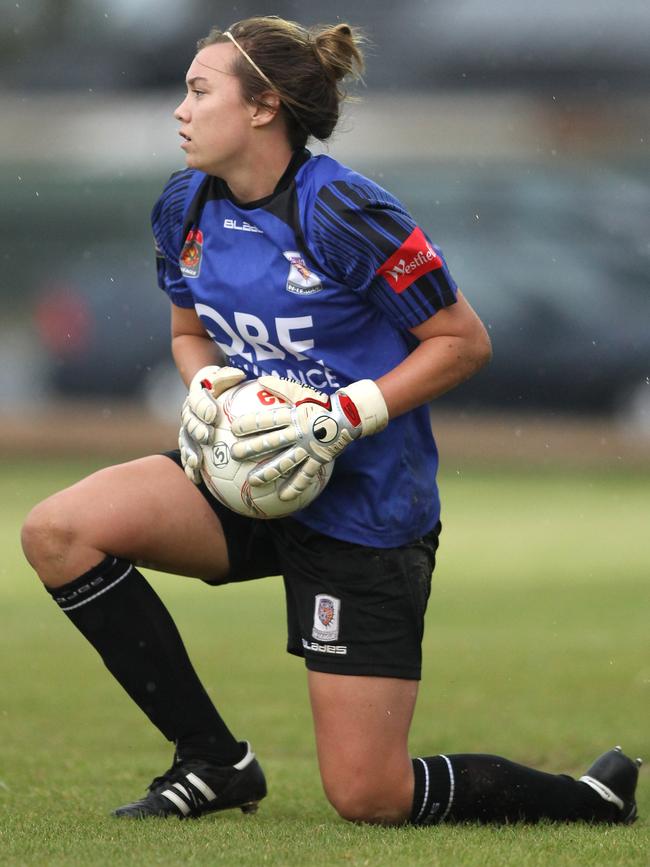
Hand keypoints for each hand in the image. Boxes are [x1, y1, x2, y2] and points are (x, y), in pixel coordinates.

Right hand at [179, 365, 245, 483]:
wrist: (213, 394)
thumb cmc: (226, 387)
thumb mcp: (227, 378)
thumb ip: (229, 377)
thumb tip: (239, 375)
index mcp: (197, 394)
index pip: (197, 398)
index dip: (203, 407)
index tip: (213, 414)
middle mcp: (189, 412)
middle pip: (189, 421)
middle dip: (197, 430)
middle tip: (208, 437)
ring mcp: (187, 429)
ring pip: (185, 441)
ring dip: (189, 452)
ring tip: (197, 462)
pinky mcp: (190, 444)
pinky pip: (188, 456)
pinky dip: (190, 468)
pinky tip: (197, 478)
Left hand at [230, 376, 387, 500]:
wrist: (348, 416)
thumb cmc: (320, 403)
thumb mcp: (301, 392)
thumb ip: (281, 387)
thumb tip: (260, 379)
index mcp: (292, 416)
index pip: (267, 420)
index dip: (250, 424)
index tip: (233, 428)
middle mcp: (298, 433)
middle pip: (271, 442)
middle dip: (251, 449)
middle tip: (234, 454)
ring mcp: (308, 448)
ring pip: (285, 462)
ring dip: (268, 472)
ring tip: (253, 481)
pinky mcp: (318, 459)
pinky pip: (305, 476)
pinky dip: (295, 487)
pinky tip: (283, 497)